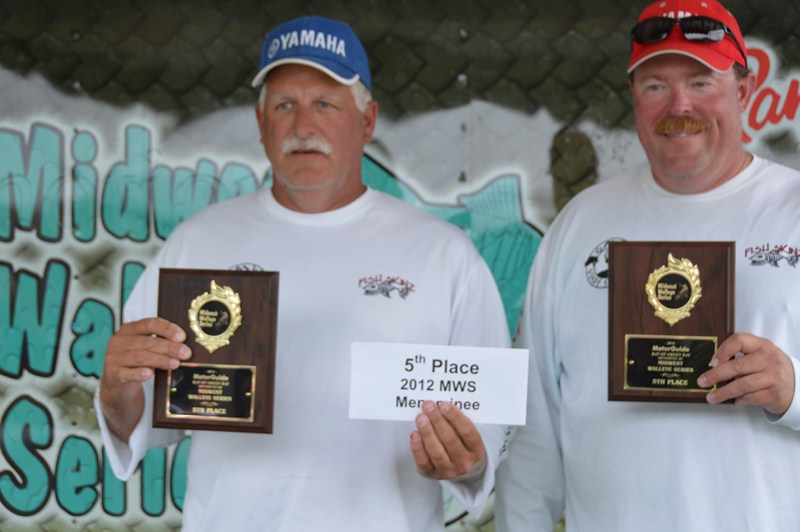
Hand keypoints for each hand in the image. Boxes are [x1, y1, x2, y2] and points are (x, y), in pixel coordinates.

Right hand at [99, 317, 190, 439]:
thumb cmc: (135, 363)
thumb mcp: (144, 349)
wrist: (117, 385)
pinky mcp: (112, 375)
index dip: (167, 329)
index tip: (182, 337)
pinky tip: (149, 374)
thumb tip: (185, 345)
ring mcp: (114, 358)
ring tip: (175, 364)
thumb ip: (158, 343)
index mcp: (129, 330)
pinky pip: (126, 373)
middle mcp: (119, 341)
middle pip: (147, 342)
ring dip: (160, 360)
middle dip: (169, 347)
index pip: (150, 324)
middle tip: (185, 353)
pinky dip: (139, 373)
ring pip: (140, 357)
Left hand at [409, 401, 486, 480]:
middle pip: (450, 440)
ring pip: (437, 452)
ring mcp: (448, 471)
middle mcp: (464, 462)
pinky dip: (417, 447)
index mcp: (476, 450)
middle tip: (428, 406)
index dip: (455, 417)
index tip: (444, 404)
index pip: (467, 432)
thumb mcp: (465, 434)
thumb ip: (455, 422)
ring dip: (427, 432)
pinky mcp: (432, 474)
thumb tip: (438, 406)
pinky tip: (414, 434)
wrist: (460, 468)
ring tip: (421, 418)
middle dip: (437, 420)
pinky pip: (423, 462)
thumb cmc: (461, 445)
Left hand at [698, 332, 794, 414]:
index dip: (723, 350)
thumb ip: (741, 355)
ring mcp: (773, 377)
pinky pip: (750, 398)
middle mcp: (769, 359)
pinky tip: (733, 399)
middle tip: (702, 381)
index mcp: (762, 345)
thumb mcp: (760, 355)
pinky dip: (738, 399)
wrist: (797, 385)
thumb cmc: (770, 368)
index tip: (712, 361)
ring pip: (742, 385)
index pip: (739, 340)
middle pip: (737, 366)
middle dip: (715, 375)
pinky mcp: (774, 394)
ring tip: (711, 397)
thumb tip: (713, 365)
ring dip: (723, 392)